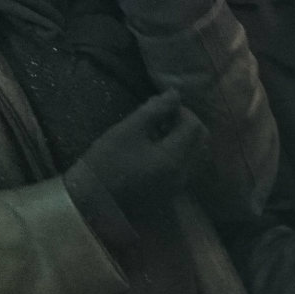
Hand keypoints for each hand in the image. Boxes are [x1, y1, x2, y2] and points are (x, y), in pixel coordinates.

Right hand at [64, 91, 206, 221]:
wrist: (93, 200)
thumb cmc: (105, 162)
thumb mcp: (127, 130)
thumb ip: (153, 110)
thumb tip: (175, 93)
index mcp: (174, 158)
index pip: (194, 126)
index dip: (182, 110)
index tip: (162, 106)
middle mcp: (184, 174)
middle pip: (201, 140)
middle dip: (187, 123)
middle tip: (163, 117)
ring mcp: (180, 185)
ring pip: (197, 154)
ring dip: (186, 138)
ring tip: (160, 131)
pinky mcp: (173, 192)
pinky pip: (188, 166)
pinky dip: (181, 152)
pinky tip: (159, 148)